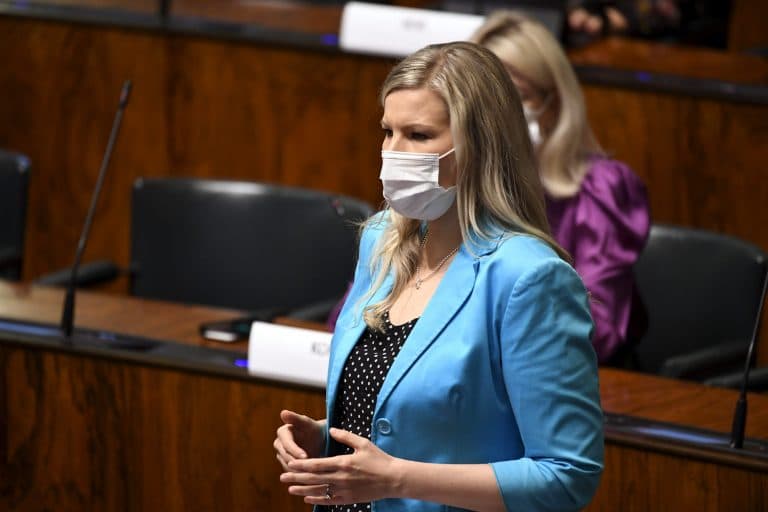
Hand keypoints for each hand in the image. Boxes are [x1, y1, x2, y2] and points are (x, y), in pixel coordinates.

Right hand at [273, 410, 325, 470]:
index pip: (287, 444)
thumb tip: (283, 412)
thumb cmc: (314, 429)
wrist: (319, 440)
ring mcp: (281, 455)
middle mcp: (279, 444)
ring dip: (298, 471)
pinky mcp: (286, 465)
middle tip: (309, 469)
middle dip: (297, 463)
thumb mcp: (306, 423)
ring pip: (287, 466)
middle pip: (286, 457)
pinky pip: (290, 473)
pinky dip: (299, 476)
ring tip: (310, 475)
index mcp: (282, 433)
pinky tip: (309, 479)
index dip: (295, 451)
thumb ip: (295, 418)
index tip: (305, 457)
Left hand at [280, 427, 401, 505]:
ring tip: (290, 489)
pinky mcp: (348, 498)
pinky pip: (329, 501)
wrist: (393, 479)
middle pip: (313, 479)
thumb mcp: (362, 443)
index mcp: (342, 463)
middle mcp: (341, 478)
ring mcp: (344, 490)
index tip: (289, 464)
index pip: (316, 465)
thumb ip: (344, 436)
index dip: (301, 465)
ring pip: (319, 491)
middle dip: (296, 478)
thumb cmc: (379, 459)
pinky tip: (307, 499)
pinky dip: (317, 500)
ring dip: (303, 490)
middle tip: (282, 477)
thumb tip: (330, 429)